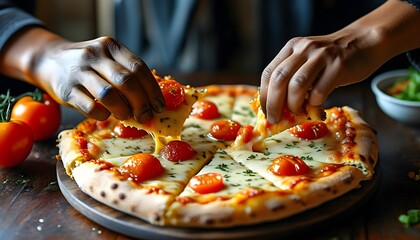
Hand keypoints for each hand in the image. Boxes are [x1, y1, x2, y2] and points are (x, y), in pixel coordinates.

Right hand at [34, 35, 164, 122]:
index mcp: (111, 46)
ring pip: (109, 95)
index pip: (138, 67)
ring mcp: (79, 72)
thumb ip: (127, 73)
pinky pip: (90, 107)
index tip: (159, 106)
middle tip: (146, 116)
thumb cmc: (90, 66)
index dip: (152, 89)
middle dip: (141, 103)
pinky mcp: (66, 90)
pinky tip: (106, 115)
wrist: (49, 61)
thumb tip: (153, 101)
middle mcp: (95, 55)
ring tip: (127, 116)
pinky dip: (103, 115)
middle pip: (126, 81)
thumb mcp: (108, 59)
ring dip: (123, 110)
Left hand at [259, 0, 419, 123]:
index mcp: (292, 47)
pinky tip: (317, 108)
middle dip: (274, 103)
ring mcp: (321, 56)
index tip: (265, 112)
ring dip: (294, 104)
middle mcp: (304, 49)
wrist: (365, 42)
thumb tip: (278, 109)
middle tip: (274, 119)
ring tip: (297, 113)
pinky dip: (315, 104)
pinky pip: (320, 91)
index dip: (264, 95)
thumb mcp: (308, 61)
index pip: (269, 72)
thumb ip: (293, 78)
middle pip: (279, 79)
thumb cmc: (332, 60)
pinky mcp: (338, 66)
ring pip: (297, 85)